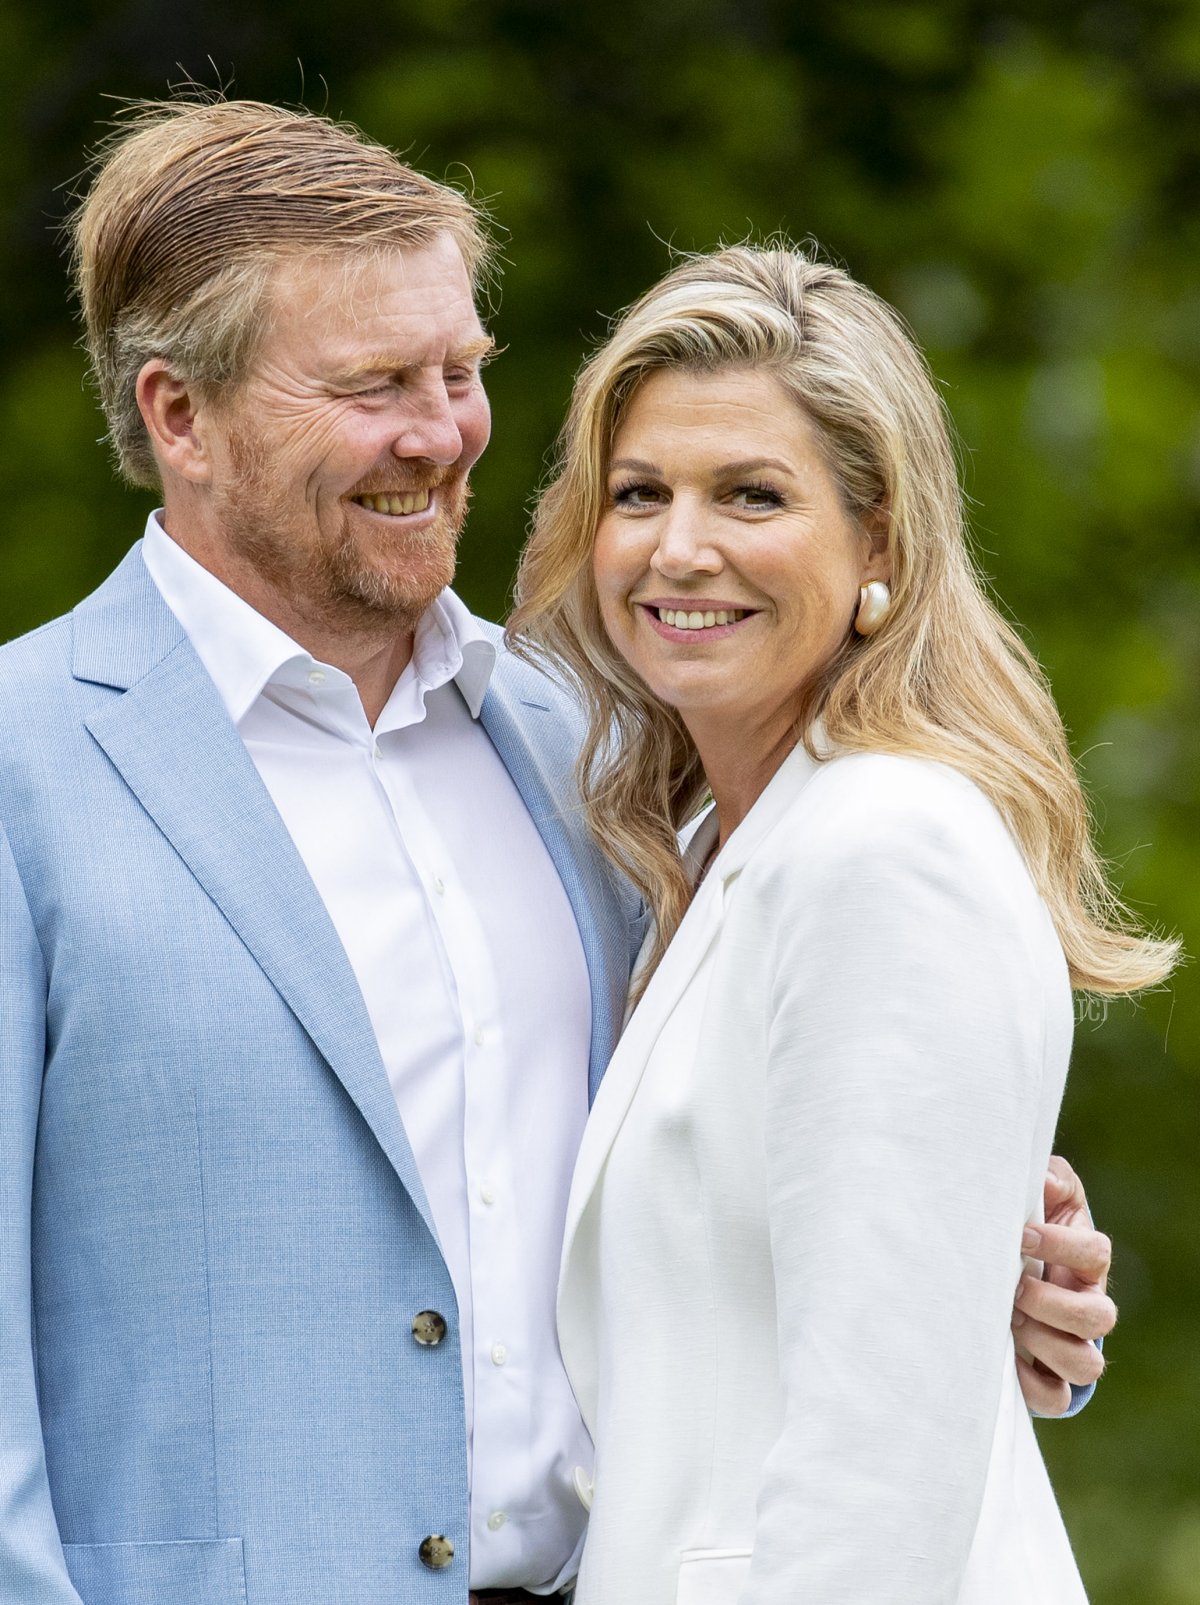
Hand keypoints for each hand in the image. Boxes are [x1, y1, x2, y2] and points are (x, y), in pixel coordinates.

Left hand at [1012, 1155, 1115, 1414]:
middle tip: (1015, 1287)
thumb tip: (1042, 1180)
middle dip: (1053, 1302)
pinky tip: (1007, 1358)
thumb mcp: (1040, 1198)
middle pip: (1100, 1317)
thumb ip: (1047, 1181)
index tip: (1022, 1235)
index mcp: (1085, 1262)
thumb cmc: (1027, 1230)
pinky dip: (1034, 1384)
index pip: (1097, 1254)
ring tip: (1011, 1320)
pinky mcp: (1048, 1377)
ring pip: (1087, 1365)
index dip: (1063, 1245)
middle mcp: (1087, 1306)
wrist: (1011, 1276)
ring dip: (1047, 1343)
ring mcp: (1071, 1345)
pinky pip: (1055, 1397)